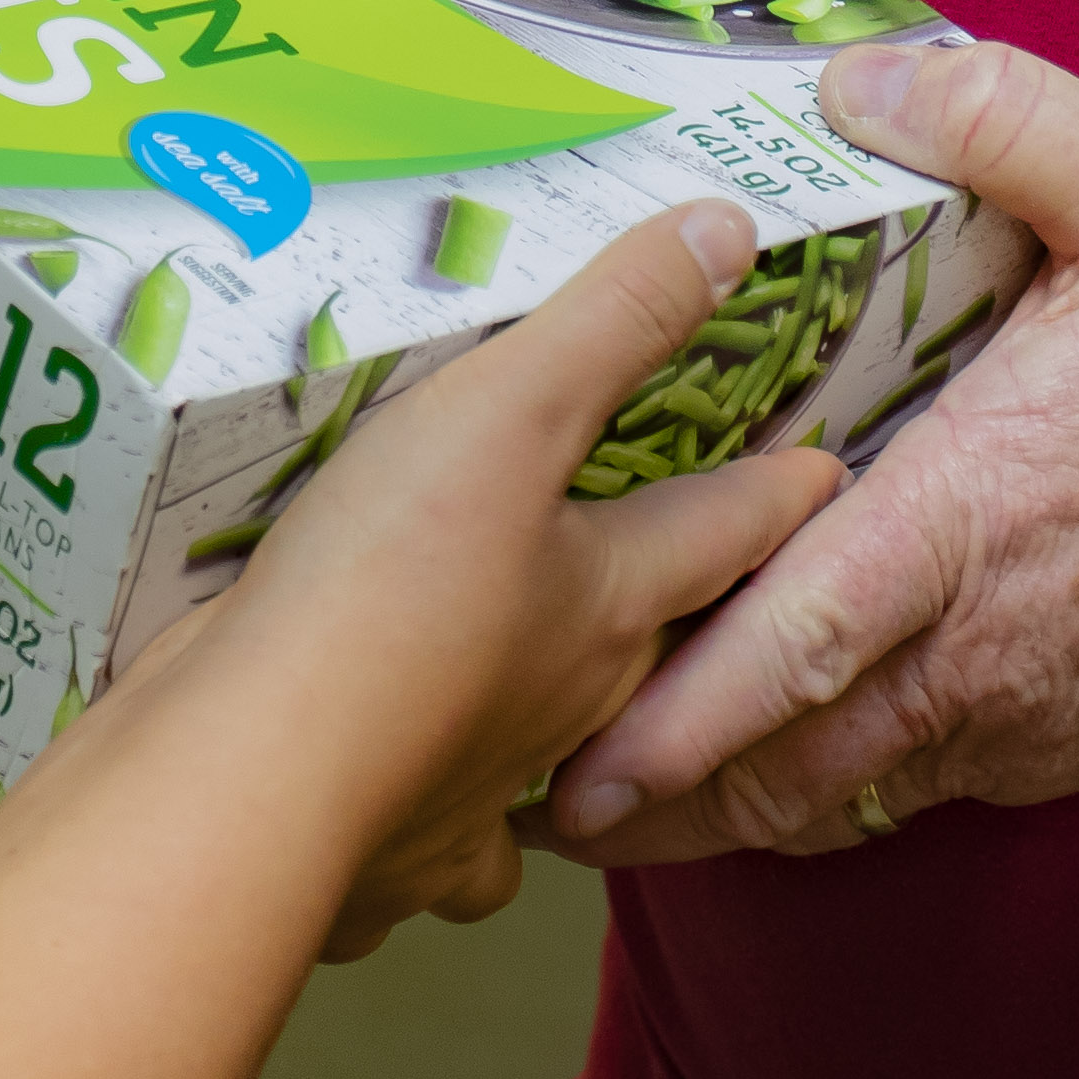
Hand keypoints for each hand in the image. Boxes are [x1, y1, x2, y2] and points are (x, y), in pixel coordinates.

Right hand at [139, 202, 842, 954]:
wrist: (253, 775)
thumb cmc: (386, 585)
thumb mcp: (508, 411)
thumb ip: (614, 318)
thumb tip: (729, 230)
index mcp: (611, 603)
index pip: (726, 533)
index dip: (781, 493)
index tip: (826, 476)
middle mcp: (570, 705)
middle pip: (652, 651)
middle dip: (679, 613)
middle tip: (687, 570)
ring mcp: (483, 793)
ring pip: (560, 762)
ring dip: (571, 728)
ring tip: (553, 688)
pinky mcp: (395, 848)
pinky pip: (446, 846)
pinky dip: (451, 829)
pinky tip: (432, 815)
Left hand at [540, 41, 1078, 866]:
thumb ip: (1000, 120)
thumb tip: (853, 76)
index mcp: (982, 512)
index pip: (801, 640)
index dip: (681, 714)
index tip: (573, 758)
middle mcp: (991, 646)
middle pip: (788, 763)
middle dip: (657, 791)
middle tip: (530, 796)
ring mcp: (1032, 719)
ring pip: (844, 796)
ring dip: (729, 803)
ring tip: (611, 792)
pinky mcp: (1071, 752)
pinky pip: (919, 786)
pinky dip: (830, 784)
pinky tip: (766, 749)